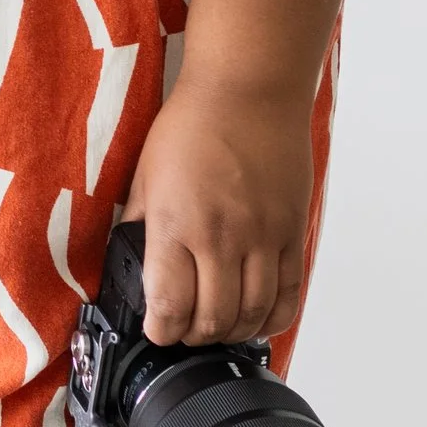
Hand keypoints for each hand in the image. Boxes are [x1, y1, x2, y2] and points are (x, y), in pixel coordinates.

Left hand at [121, 76, 314, 347]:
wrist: (248, 90)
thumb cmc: (193, 125)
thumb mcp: (144, 176)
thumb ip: (138, 226)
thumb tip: (132, 267)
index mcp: (176, 223)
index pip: (169, 305)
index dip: (161, 331)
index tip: (158, 330)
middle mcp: (222, 236)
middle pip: (212, 320)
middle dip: (193, 337)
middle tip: (185, 329)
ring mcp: (264, 236)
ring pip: (252, 315)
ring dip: (232, 332)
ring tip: (218, 324)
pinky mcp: (294, 232)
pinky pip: (289, 294)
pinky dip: (272, 318)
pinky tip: (255, 316)